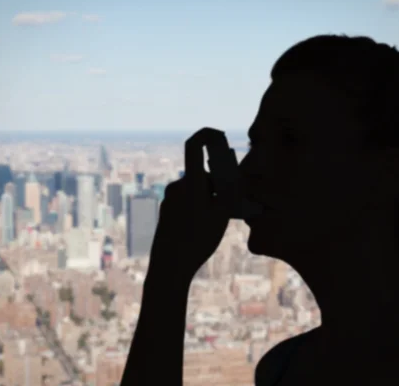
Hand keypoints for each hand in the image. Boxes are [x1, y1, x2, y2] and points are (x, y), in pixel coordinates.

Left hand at [148, 128, 230, 284]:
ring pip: (196, 189)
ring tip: (214, 223)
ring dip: (208, 199)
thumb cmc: (198, 240)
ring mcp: (170, 198)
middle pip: (202, 175)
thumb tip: (231, 172)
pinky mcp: (167, 209)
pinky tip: (200, 228)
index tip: (217, 133)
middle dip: (217, 185)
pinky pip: (187, 201)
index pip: (194, 146)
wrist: (170, 265)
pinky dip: (198, 207)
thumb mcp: (222, 214)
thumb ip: (228, 190)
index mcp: (191, 183)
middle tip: (228, 206)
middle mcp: (177, 186)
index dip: (205, 134)